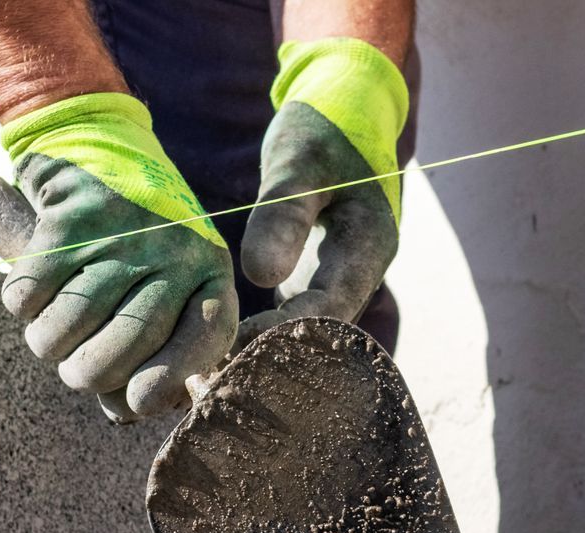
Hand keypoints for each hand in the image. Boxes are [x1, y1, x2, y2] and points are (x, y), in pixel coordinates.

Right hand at [0, 93, 238, 420]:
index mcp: (210, 273)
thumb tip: (125, 411)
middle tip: (75, 373)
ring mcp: (123, 231)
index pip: (204, 335)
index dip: (169, 377)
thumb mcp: (162, 288)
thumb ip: (152, 351)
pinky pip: (32, 290)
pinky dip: (23, 305)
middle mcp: (175, 249)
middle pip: (131, 337)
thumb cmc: (134, 250)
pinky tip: (29, 299)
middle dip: (90, 371)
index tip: (138, 402)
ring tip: (50, 337)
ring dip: (49, 342)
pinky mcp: (70, 217)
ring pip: (72, 320)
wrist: (100, 150)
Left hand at [239, 39, 409, 344]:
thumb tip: (260, 277)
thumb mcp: (298, 161)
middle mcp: (362, 272)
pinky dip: (264, 331)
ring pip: (309, 329)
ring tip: (213, 367)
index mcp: (371, 246)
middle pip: (322, 331)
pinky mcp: (321, 276)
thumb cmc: (321, 128)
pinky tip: (223, 343)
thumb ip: (282, 215)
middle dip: (273, 353)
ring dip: (267, 347)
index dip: (284, 333)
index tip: (233, 345)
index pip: (330, 308)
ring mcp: (343, 277)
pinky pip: (297, 315)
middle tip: (214, 372)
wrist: (345, 109)